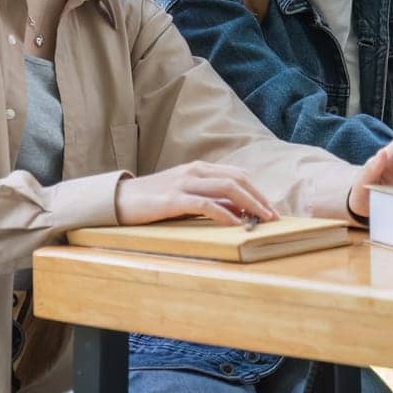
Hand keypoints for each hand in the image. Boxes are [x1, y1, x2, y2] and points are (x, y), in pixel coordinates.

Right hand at [114, 161, 276, 226]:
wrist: (118, 200)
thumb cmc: (154, 200)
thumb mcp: (185, 196)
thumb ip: (209, 200)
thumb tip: (238, 212)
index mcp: (200, 168)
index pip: (238, 175)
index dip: (258, 191)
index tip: (271, 208)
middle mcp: (195, 171)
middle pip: (238, 181)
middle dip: (259, 198)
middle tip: (274, 216)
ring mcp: (184, 183)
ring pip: (226, 188)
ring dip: (249, 204)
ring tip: (262, 219)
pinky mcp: (172, 199)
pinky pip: (205, 204)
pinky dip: (224, 213)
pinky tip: (235, 224)